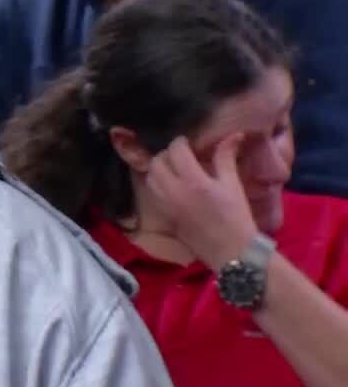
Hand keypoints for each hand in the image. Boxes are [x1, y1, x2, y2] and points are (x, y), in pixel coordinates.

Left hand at [145, 134, 259, 271]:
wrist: (231, 251)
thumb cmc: (236, 217)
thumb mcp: (233, 184)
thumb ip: (226, 157)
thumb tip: (233, 134)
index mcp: (193, 181)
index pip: (175, 150)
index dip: (180, 142)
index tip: (189, 143)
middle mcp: (174, 191)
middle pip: (157, 162)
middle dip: (166, 154)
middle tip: (180, 155)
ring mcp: (165, 204)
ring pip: (149, 177)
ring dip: (158, 168)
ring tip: (174, 168)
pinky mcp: (163, 215)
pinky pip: (152, 192)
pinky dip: (156, 183)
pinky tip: (170, 184)